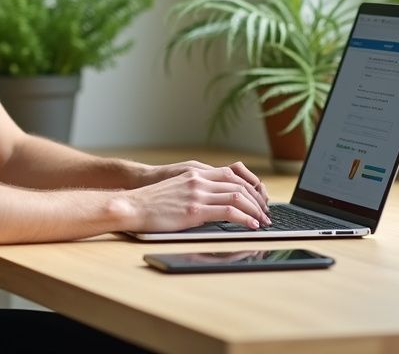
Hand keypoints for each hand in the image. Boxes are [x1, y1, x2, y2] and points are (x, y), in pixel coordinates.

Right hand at [120, 166, 271, 231]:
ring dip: (255, 210)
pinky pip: (228, 211)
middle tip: (266, 213)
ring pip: (238, 197)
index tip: (259, 199)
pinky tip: (251, 225)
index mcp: (196, 173)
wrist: (133, 205)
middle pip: (239, 185)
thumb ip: (196, 189)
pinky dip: (245, 219)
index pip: (233, 174)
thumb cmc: (152, 202)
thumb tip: (213, 202)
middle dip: (257, 200)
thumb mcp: (177, 188)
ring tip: (263, 221)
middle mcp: (199, 180)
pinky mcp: (194, 210)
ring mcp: (197, 194)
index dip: (250, 187)